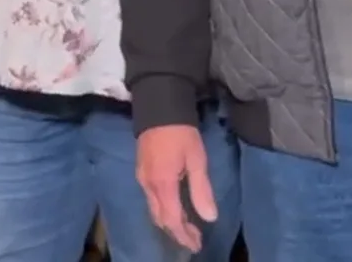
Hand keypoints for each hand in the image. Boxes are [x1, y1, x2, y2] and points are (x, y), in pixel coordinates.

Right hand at [136, 124, 217, 252]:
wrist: (158, 106)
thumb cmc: (181, 132)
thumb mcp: (197, 159)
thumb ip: (201, 189)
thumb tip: (209, 217)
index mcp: (163, 184)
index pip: (172, 220)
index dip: (184, 235)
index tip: (197, 244)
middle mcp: (148, 185)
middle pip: (161, 219)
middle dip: (177, 233)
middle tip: (193, 241)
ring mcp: (142, 179)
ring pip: (154, 211)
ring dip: (170, 223)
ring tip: (186, 230)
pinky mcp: (141, 172)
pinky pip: (151, 200)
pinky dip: (163, 211)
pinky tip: (174, 209)